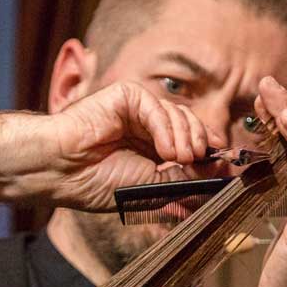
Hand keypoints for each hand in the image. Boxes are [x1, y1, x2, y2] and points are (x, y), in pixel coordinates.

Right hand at [0, 82, 227, 210]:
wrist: (61, 171)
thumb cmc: (96, 183)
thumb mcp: (152, 189)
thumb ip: (184, 181)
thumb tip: (219, 180)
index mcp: (151, 151)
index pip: (192, 145)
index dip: (210, 154)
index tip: (225, 167)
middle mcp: (147, 129)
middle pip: (191, 127)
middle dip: (201, 145)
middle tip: (200, 162)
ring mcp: (137, 111)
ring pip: (180, 115)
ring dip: (185, 139)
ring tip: (178, 159)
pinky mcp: (127, 96)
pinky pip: (158, 108)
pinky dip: (167, 128)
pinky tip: (165, 150)